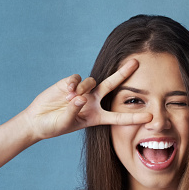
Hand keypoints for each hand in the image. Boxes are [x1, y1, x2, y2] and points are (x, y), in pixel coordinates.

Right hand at [23, 59, 151, 140]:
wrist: (37, 120)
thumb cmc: (53, 126)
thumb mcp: (65, 123)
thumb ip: (74, 111)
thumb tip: (81, 97)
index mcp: (96, 116)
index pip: (118, 117)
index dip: (134, 117)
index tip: (150, 117)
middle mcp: (93, 101)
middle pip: (112, 85)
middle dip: (123, 73)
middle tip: (136, 63)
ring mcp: (82, 91)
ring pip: (92, 82)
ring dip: (84, 88)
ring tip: (70, 98)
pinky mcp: (70, 83)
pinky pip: (77, 79)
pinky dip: (73, 84)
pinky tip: (66, 91)